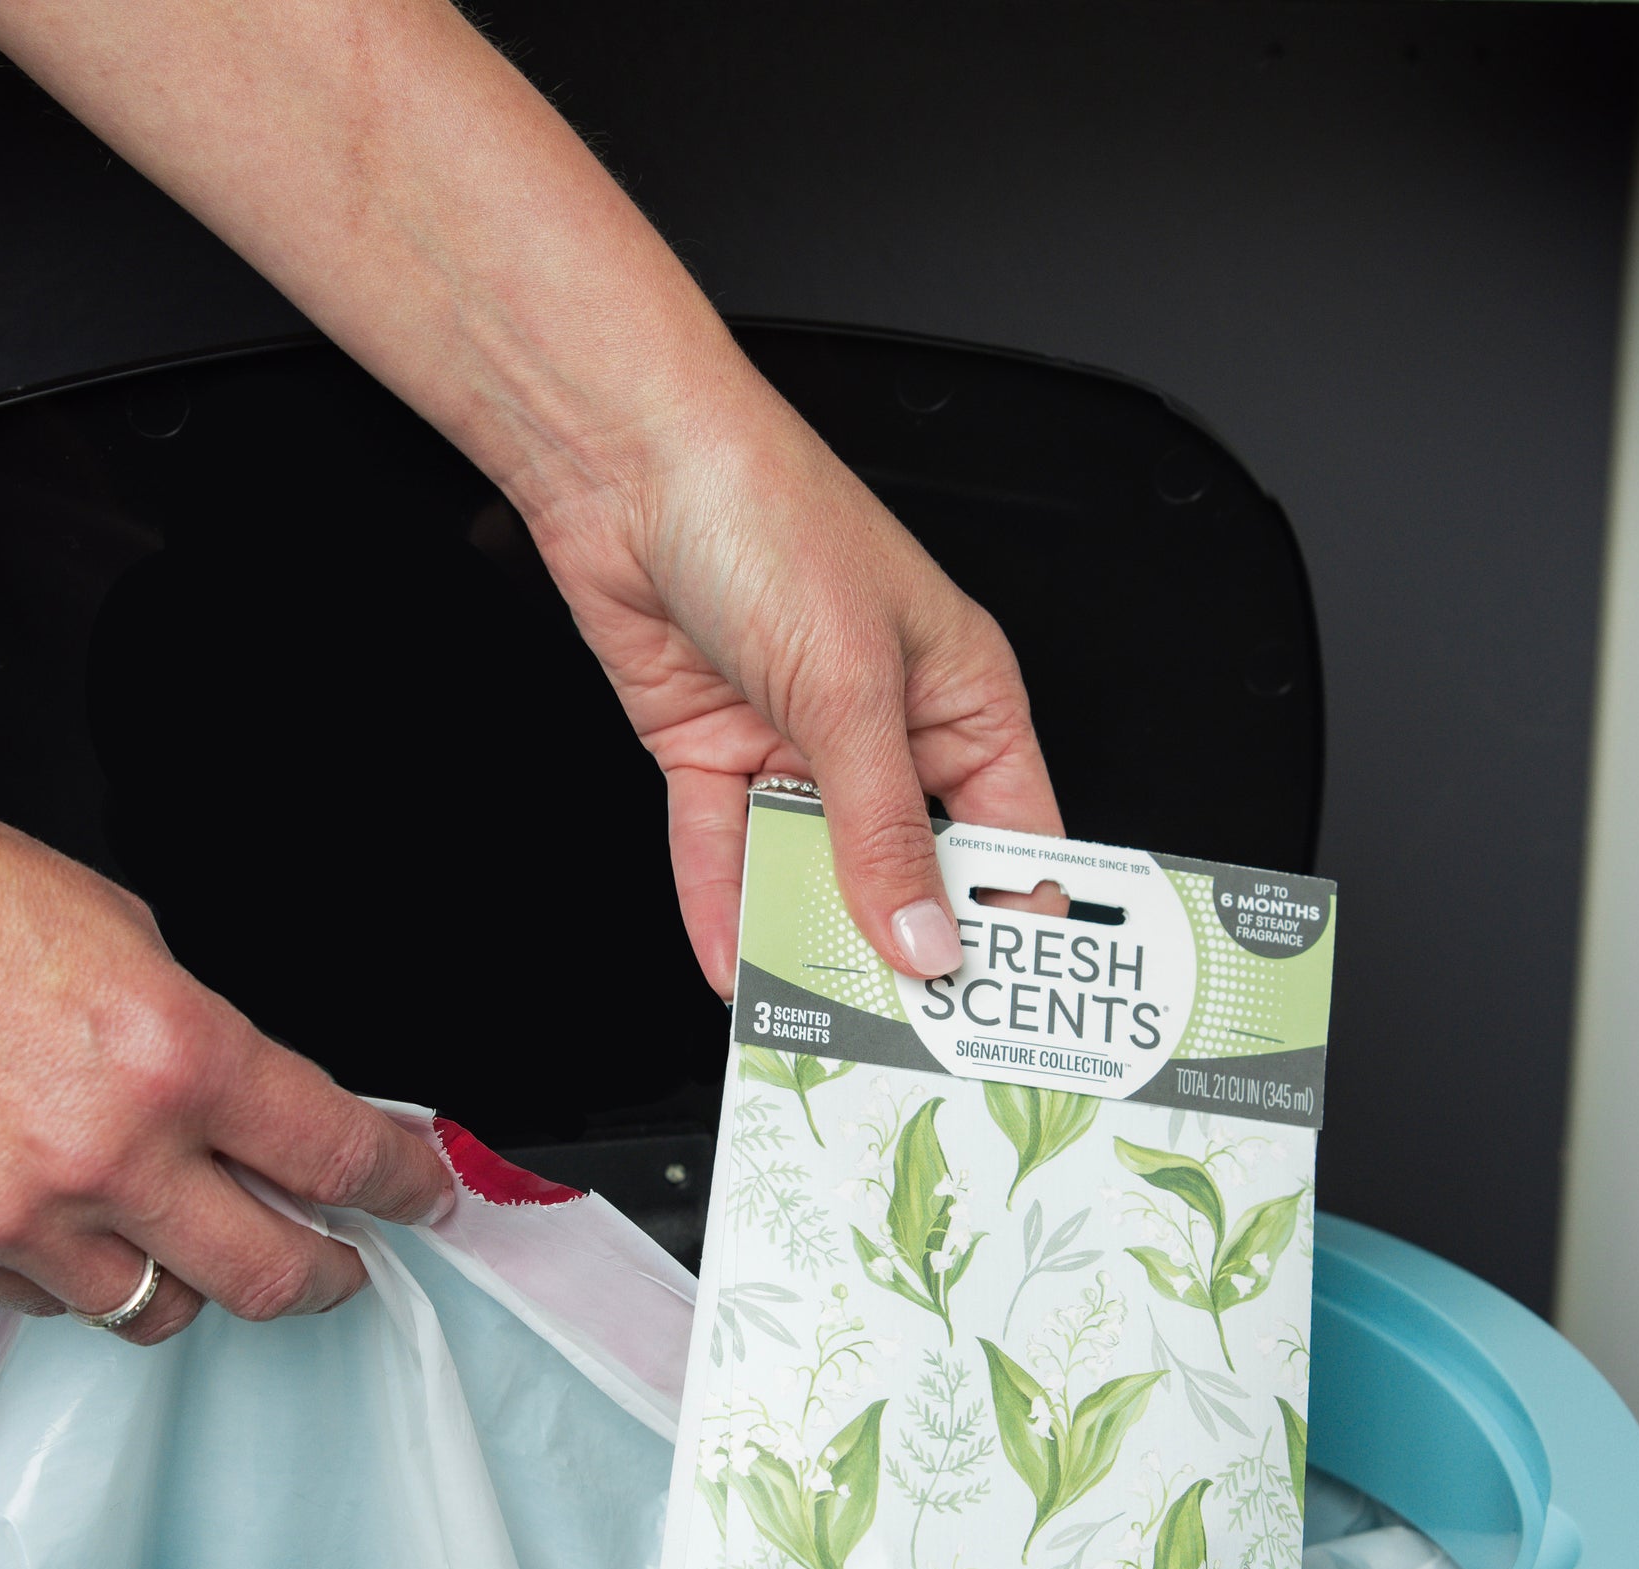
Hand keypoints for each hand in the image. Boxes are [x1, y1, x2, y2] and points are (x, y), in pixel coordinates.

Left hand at [0, 0, 1062, 999]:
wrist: (624, 465)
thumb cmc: (767, 514)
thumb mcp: (852, 690)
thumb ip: (885, 828)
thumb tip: (925, 934)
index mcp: (964, 698)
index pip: (1014, 837)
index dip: (1011, 922)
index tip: (1004, 1004)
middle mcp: (886, 729)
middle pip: (906, 869)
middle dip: (897, 948)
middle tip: (900, 1032)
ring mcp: (797, 746)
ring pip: (812, 871)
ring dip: (804, 938)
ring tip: (810, 1015)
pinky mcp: (715, 755)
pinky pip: (727, 853)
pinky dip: (726, 907)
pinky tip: (733, 963)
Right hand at [0, 641, 451, 1342]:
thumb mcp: (121, 930)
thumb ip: (205, 1039)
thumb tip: (266, 1110)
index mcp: (173, 1050)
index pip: (338, 1153)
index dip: (402, 1183)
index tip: (421, 1191)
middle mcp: (105, 1151)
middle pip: (273, 1275)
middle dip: (332, 1271)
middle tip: (344, 1258)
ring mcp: (17, 1218)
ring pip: (160, 1309)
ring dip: (195, 1275)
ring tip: (184, 1225)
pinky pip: (52, 1305)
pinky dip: (82, 1273)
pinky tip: (69, 1214)